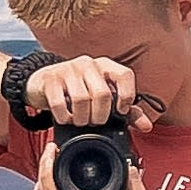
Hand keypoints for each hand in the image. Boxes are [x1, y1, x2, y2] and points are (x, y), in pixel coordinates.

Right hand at [25, 56, 154, 131]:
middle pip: (102, 94)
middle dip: (100, 116)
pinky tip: (66, 118)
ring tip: (80, 121)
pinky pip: (59, 103)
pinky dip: (64, 117)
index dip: (127, 96)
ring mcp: (68, 69)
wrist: (44, 83)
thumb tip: (147, 126)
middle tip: (94, 122)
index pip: (125, 75)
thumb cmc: (79, 91)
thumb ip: (127, 112)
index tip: (120, 111)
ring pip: (81, 100)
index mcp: (106, 66)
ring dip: (81, 119)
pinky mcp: (50, 78)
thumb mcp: (104, 98)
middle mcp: (88, 63)